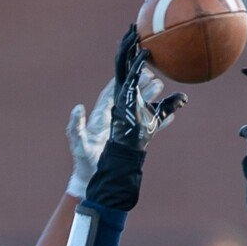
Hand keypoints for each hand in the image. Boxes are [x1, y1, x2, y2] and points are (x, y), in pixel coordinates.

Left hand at [66, 60, 165, 196]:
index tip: (129, 67)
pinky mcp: (131, 141)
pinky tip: (171, 116)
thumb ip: (76, 126)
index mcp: (101, 116)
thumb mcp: (79, 143)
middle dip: (139, 84)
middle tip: (152, 73)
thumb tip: (78, 108)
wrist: (91, 178)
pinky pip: (148, 128)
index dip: (120, 78)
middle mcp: (113, 119)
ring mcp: (124, 128)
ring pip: (139, 108)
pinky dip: (159, 121)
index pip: (112, 91)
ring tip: (161, 87)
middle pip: (128, 96)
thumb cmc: (84, 162)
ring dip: (150, 98)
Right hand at [110, 23, 187, 150]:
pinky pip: (129, 75)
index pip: (127, 64)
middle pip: (121, 59)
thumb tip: (185, 97)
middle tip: (134, 26)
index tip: (138, 35)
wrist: (131, 146)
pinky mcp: (123, 96)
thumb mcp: (160, 115)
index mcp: (127, 88)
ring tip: (134, 32)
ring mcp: (120, 90)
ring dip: (127, 46)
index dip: (131, 50)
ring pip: (120, 62)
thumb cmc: (141, 133)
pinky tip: (146, 53)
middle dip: (127, 41)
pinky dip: (136, 64)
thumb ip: (171, 104)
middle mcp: (121, 86)